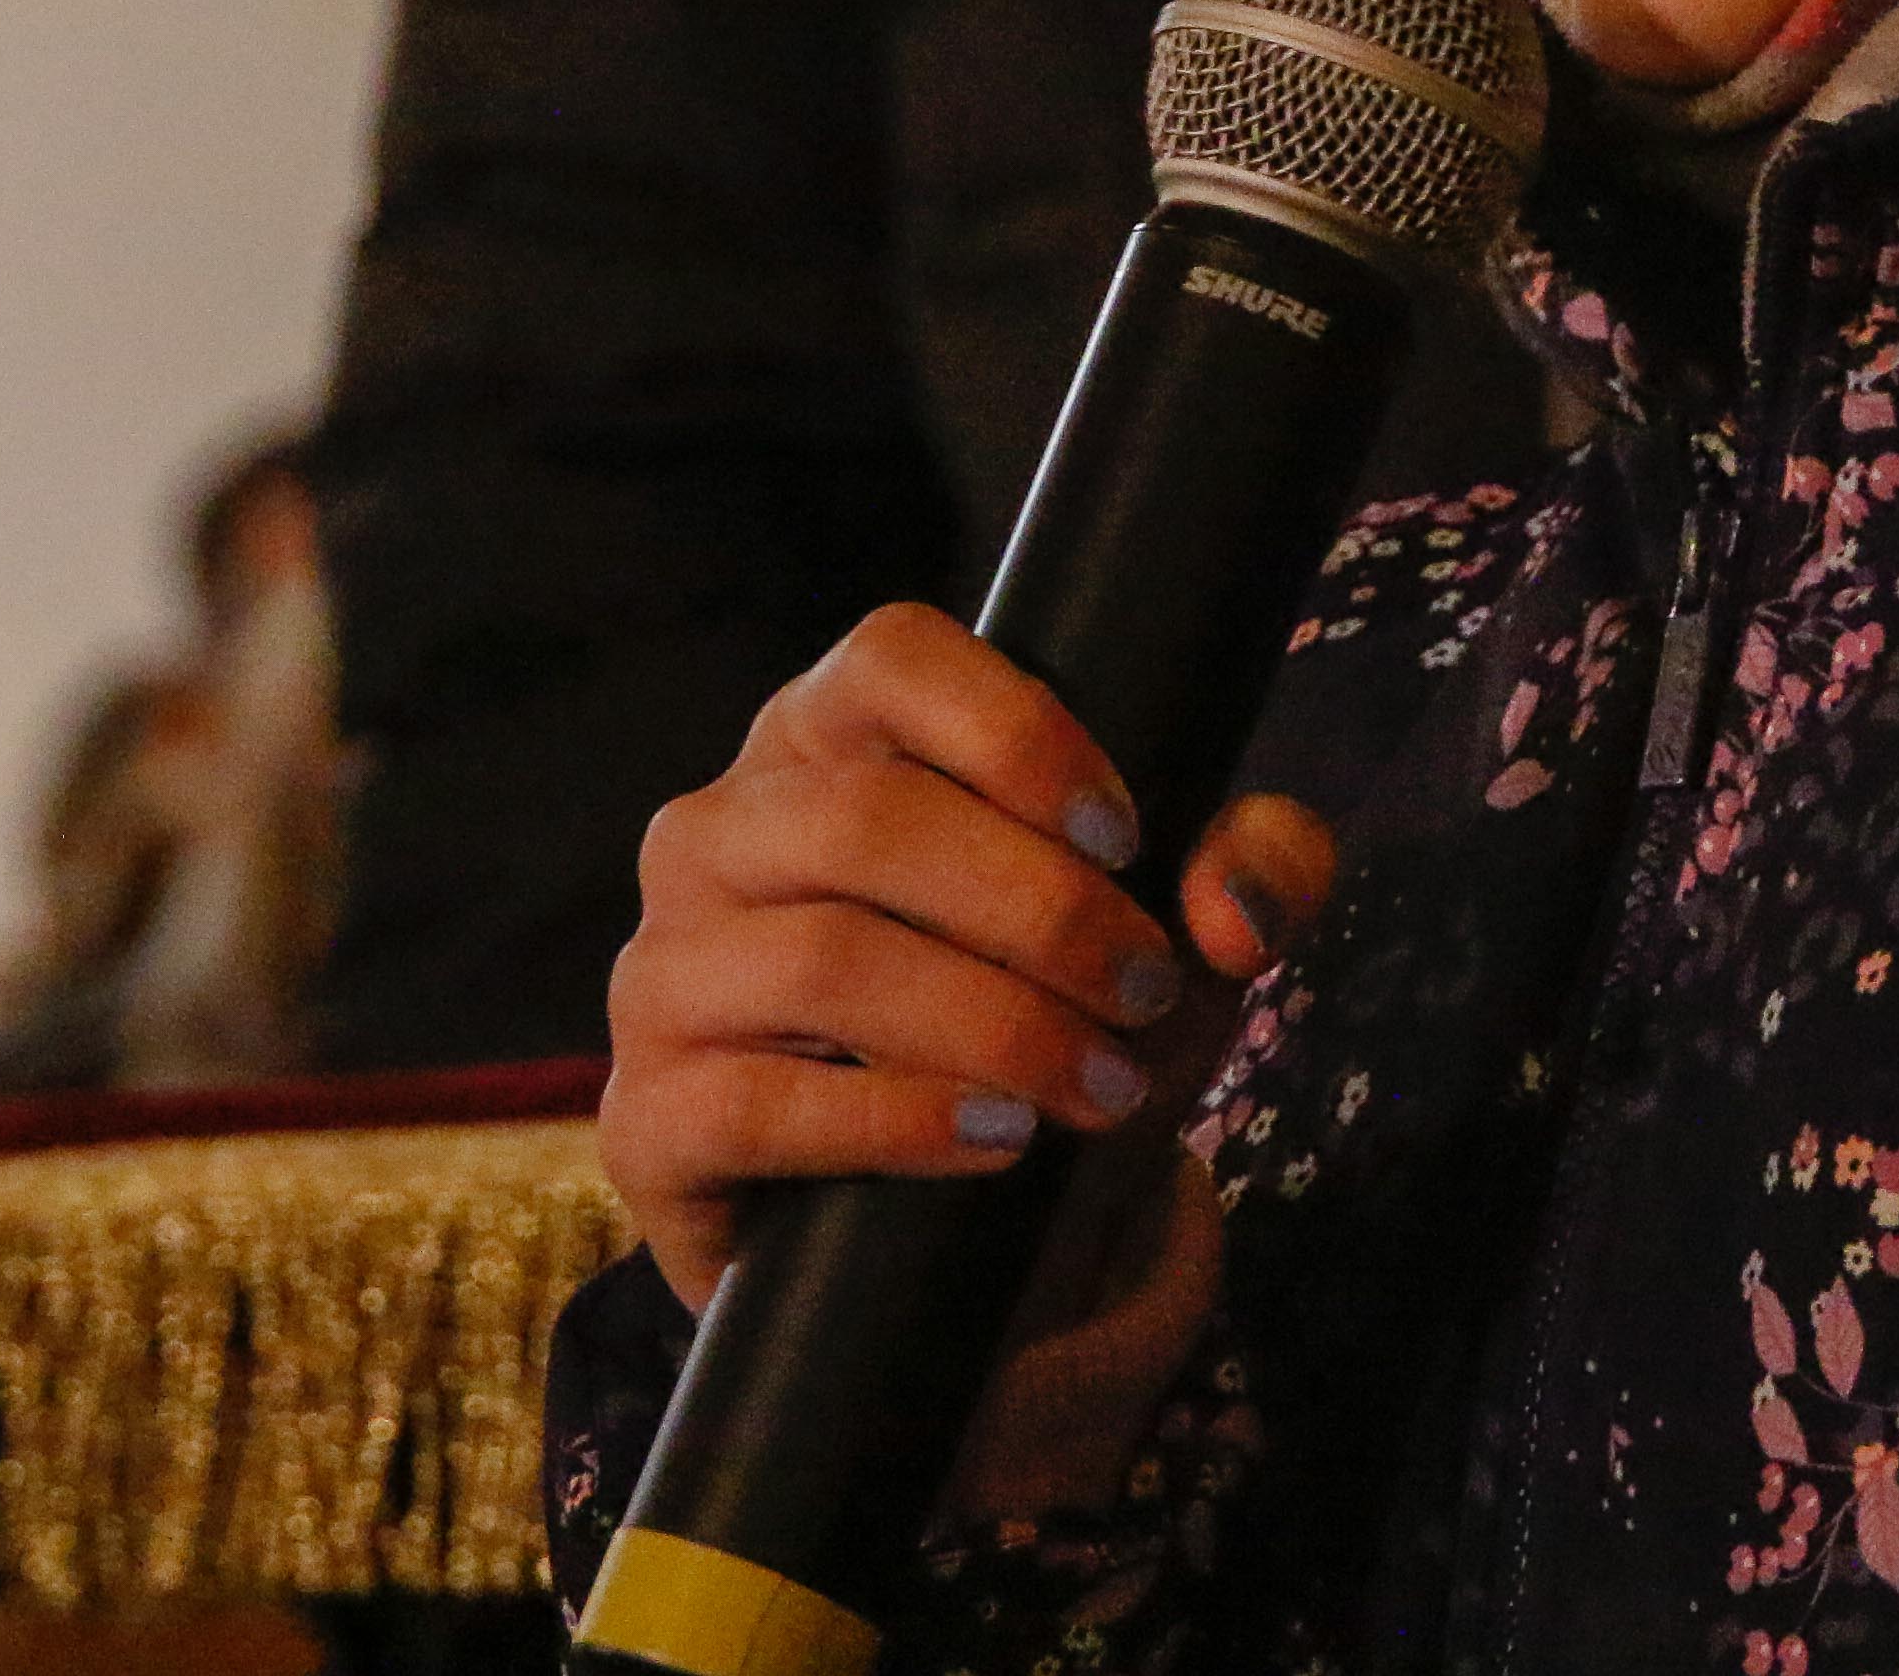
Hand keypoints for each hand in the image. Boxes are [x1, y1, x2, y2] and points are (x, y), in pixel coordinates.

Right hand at [599, 609, 1331, 1419]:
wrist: (943, 1241)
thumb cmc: (1046, 1027)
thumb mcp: (1169, 937)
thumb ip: (1250, 872)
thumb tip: (1233, 908)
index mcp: (823, 743)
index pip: (889, 657)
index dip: (1016, 730)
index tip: (1126, 834)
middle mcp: (717, 834)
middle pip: (868, 817)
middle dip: (1040, 912)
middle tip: (1145, 992)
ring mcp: (664, 974)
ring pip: (824, 960)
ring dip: (995, 1026)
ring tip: (1103, 1087)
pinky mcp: (648, 1118)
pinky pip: (760, 1103)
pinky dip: (904, 1121)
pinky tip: (1000, 1143)